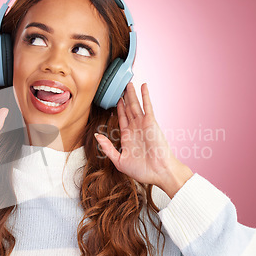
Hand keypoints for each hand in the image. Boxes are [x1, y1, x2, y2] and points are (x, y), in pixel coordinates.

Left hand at [94, 82, 192, 197]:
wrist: (159, 173)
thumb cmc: (142, 170)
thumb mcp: (119, 160)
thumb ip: (107, 148)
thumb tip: (96, 136)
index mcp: (128, 137)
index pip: (121, 118)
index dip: (118, 108)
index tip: (114, 98)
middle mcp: (135, 128)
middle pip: (128, 109)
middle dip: (124, 97)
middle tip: (120, 86)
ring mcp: (143, 124)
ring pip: (135, 105)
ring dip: (131, 93)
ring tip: (128, 82)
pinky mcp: (151, 122)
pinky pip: (147, 106)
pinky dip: (145, 95)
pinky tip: (143, 86)